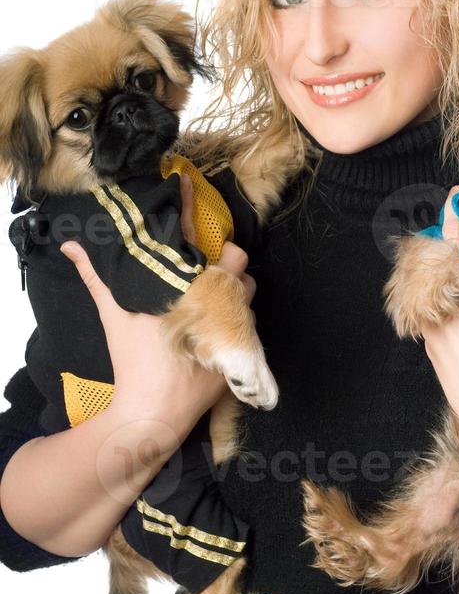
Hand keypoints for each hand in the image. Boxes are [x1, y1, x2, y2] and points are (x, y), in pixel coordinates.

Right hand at [60, 174, 255, 427]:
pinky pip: (249, 321)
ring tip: (214, 297)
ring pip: (247, 292)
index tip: (184, 181)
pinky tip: (218, 323)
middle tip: (210, 266)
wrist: (154, 412)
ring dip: (235, 290)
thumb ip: (97, 276)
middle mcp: (214, 301)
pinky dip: (236, 317)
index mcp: (184, 286)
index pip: (191, 236)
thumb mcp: (116, 314)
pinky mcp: (240, 348)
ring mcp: (230, 325)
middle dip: (228, 260)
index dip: (188, 206)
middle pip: (236, 262)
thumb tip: (73, 246)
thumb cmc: (135, 359)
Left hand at [421, 186, 458, 456]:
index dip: (455, 209)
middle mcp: (443, 300)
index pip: (455, 235)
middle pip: (440, 260)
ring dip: (446, 278)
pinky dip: (443, 306)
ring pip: (432, 289)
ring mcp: (431, 324)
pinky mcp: (428, 345)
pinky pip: (432, 315)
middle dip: (452, 246)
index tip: (457, 193)